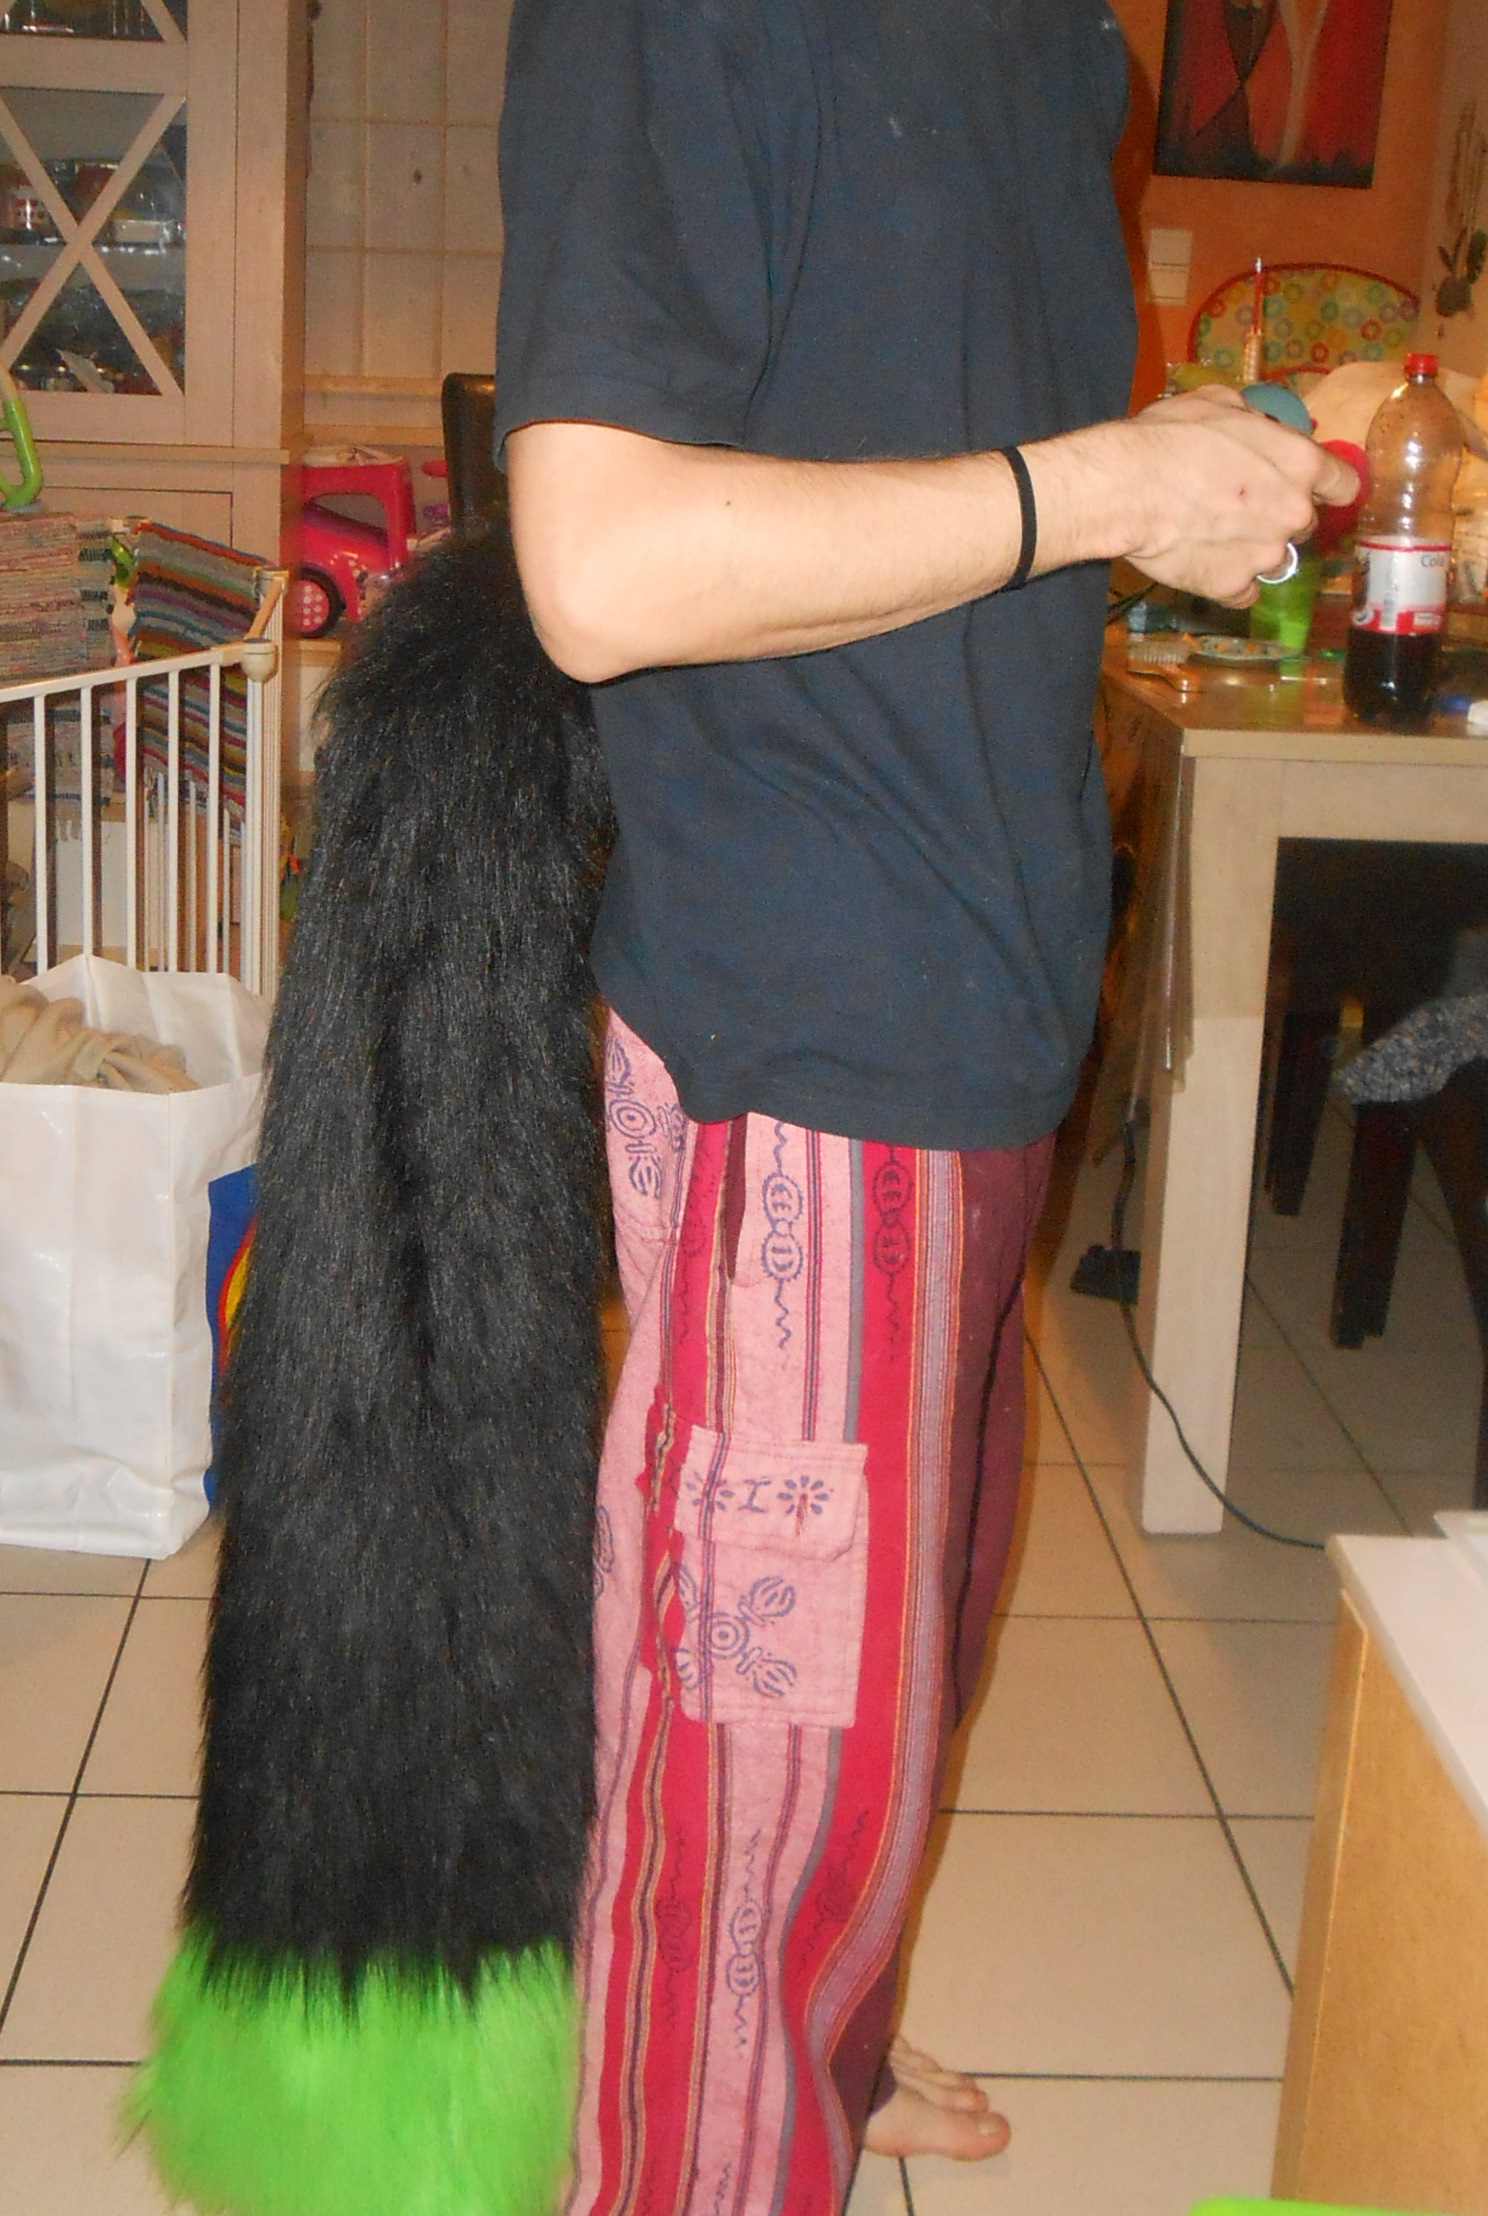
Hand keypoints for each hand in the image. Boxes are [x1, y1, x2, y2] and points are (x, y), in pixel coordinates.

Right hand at [1084, 387, 1359, 606]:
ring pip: (1273, 559)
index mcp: (1301, 462)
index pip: (1344, 485)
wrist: (1124, 489)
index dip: (1327, 486)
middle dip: (1277, 516)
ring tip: (1212, 536)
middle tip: (1237, 506)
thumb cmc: (1169, 437)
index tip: (1310, 489)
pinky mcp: (1232, 586)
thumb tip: (1260, 429)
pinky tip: (1203, 562)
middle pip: (1304, 523)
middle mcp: (1293, 513)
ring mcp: (1265, 555)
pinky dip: (1228, 581)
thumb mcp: (1219, 404)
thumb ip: (1256, 422)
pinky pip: (1243, 591)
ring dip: (1252, 550)